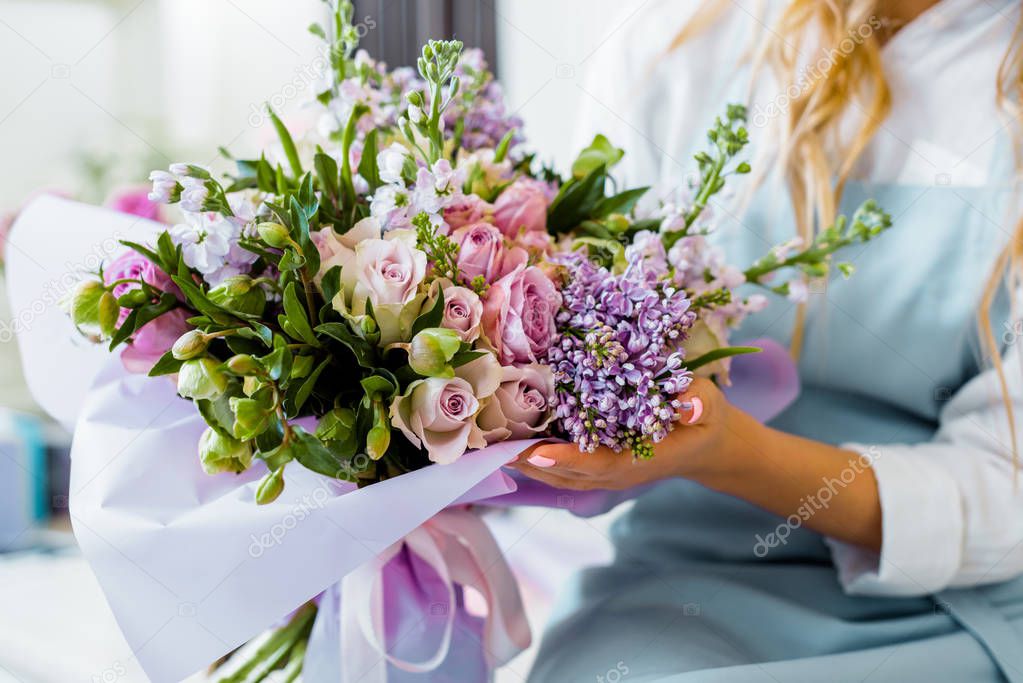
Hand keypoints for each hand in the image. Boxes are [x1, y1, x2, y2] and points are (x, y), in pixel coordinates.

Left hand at [509, 378, 745, 490]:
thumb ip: (700, 404)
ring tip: (487, 438)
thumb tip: (690, 405)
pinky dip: (530, 450)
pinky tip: (504, 431)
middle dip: (527, 460)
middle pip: (563, 472)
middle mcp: (612, 471)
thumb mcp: (709, 407)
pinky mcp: (592, 460)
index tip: (535, 453)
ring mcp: (600, 470)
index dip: (567, 460)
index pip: (598, 465)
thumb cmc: (703, 421)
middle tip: (491, 442)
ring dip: (521, 458)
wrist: (703, 443)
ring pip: (554, 471)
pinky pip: (556, 460)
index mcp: (638, 461)